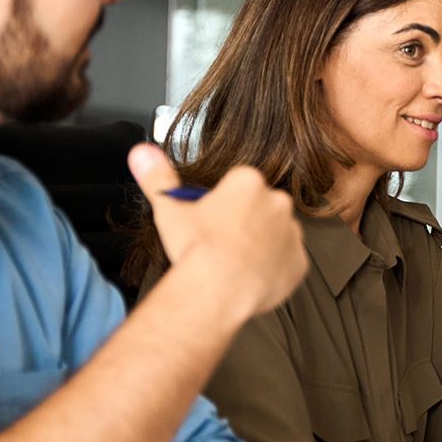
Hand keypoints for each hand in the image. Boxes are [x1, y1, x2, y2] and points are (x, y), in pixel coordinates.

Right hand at [127, 143, 306, 320]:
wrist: (219, 289)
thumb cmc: (197, 249)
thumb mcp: (169, 209)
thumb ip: (158, 177)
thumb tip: (142, 152)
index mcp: (248, 183)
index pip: (237, 187)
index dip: (221, 205)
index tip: (210, 221)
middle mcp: (277, 201)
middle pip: (258, 208)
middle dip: (243, 222)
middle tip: (221, 243)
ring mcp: (292, 231)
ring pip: (274, 234)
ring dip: (260, 244)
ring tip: (234, 263)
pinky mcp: (299, 261)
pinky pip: (287, 262)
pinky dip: (273, 269)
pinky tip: (250, 277)